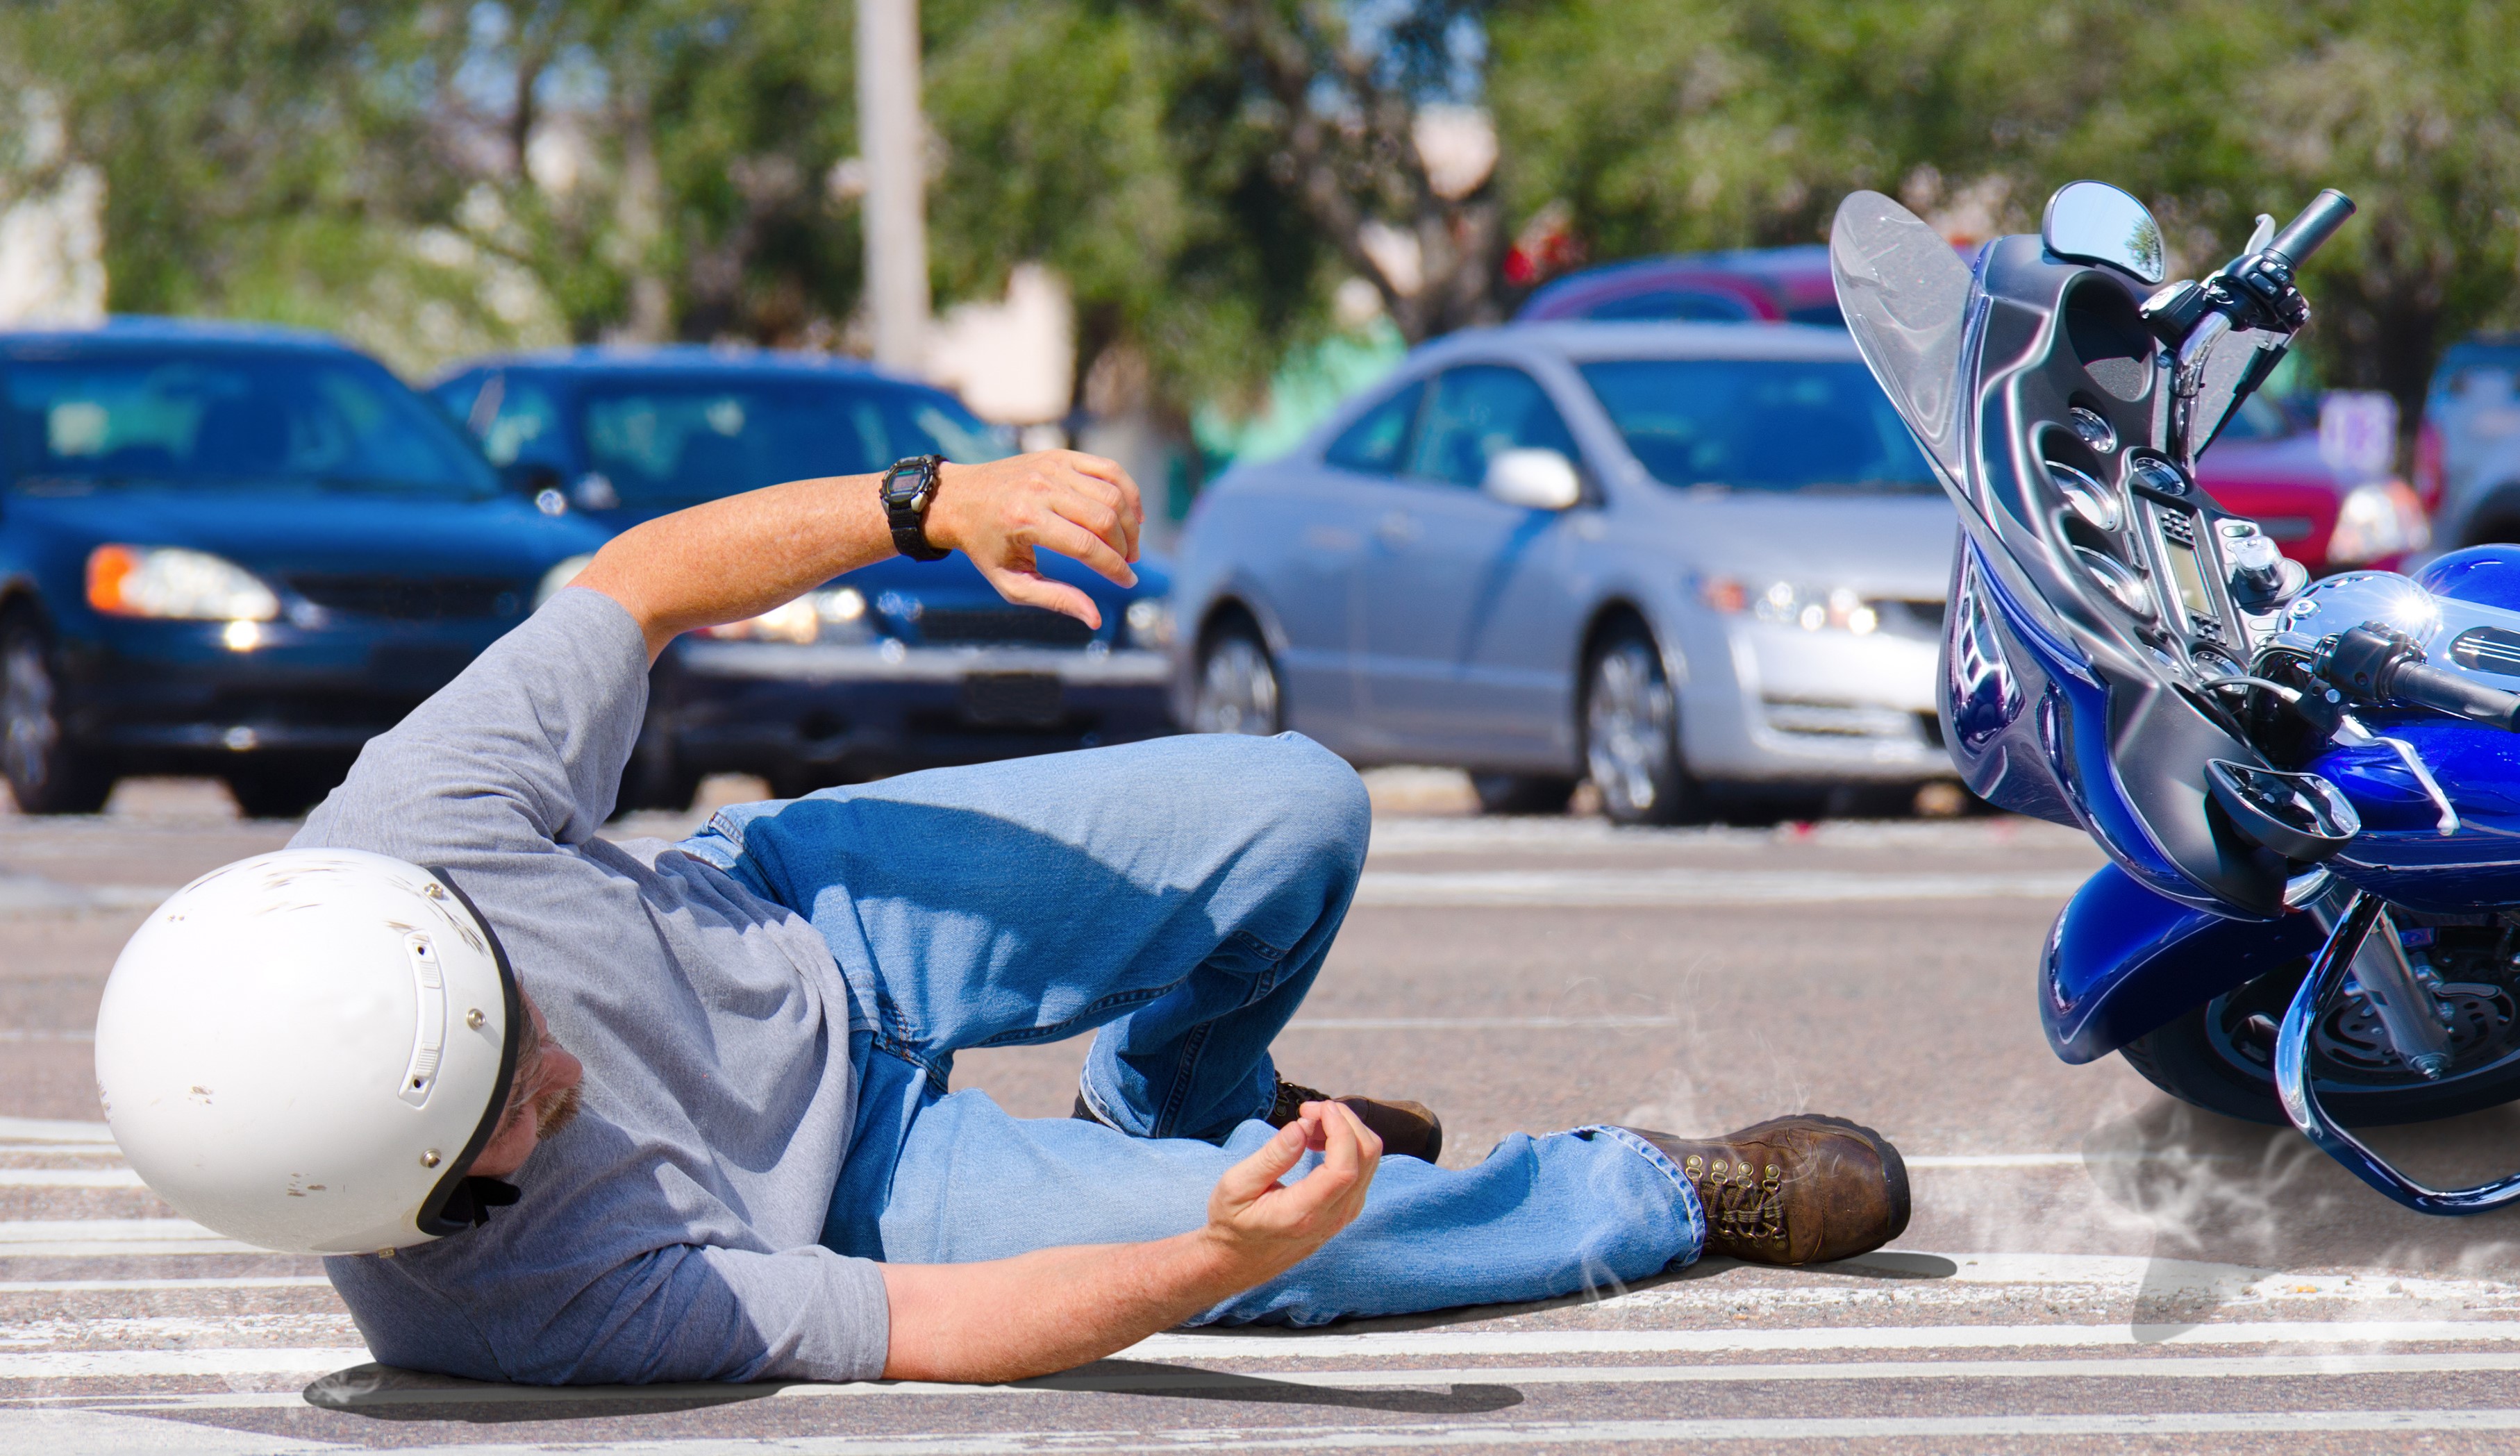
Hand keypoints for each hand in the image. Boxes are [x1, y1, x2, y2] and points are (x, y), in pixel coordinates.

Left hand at [922, 451, 1143, 627]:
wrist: (959, 499)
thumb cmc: (985, 547)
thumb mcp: (1011, 582)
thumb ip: (1054, 599)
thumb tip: (1095, 620)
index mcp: (1025, 520)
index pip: (1086, 546)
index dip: (1114, 568)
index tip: (1127, 581)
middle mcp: (1040, 488)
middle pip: (1105, 518)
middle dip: (1125, 547)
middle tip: (1128, 564)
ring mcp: (1052, 467)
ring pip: (1112, 493)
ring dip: (1131, 523)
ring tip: (1129, 546)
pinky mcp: (1060, 456)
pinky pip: (1109, 469)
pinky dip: (1128, 491)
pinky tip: (1133, 514)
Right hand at [1197, 1100, 1381, 1283]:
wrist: (1241, 1259)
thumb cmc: (1233, 1221)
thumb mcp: (1237, 1186)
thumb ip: (1271, 1157)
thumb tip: (1301, 1127)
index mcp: (1304, 1213)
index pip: (1344, 1168)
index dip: (1340, 1130)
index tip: (1318, 1108)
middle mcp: (1333, 1217)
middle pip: (1366, 1157)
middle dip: (1345, 1121)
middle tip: (1309, 1109)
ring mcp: (1345, 1215)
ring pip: (1369, 1160)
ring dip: (1346, 1130)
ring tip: (1309, 1123)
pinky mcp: (1347, 1210)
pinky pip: (1363, 1168)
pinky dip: (1347, 1144)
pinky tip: (1317, 1141)